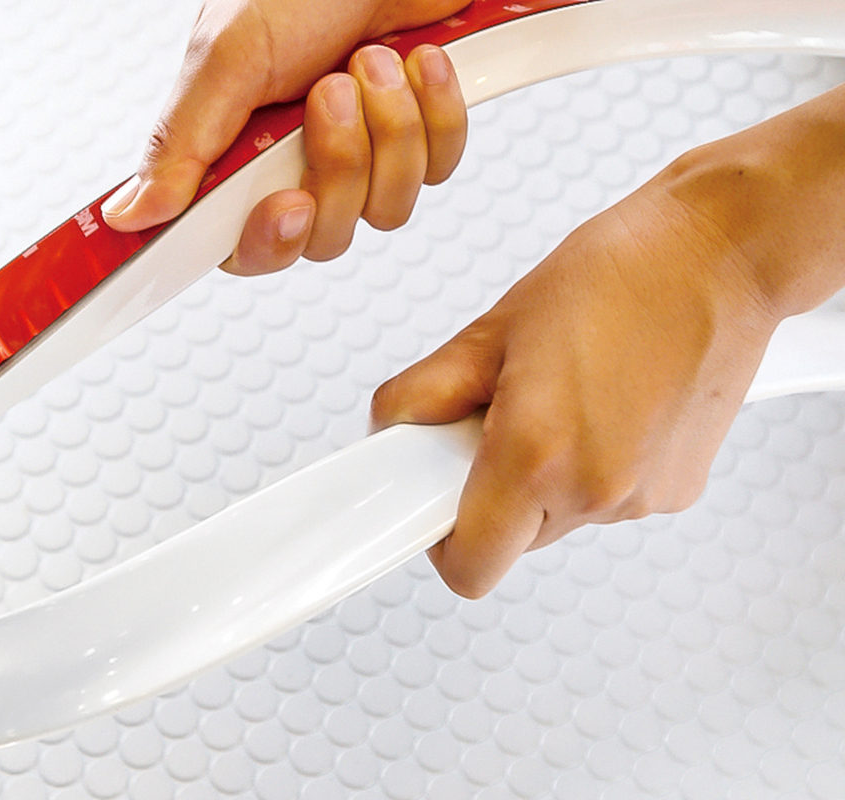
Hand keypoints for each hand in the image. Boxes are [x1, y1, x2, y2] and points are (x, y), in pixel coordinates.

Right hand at [101, 0, 470, 273]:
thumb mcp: (227, 56)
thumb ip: (182, 142)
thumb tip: (132, 214)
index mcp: (237, 155)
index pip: (241, 246)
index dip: (268, 240)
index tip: (287, 202)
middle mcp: (296, 166)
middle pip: (322, 237)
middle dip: (339, 164)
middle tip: (331, 92)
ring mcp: (361, 159)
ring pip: (386, 209)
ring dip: (391, 131)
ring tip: (375, 59)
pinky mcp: (418, 143)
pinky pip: (438, 168)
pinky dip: (436, 113)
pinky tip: (420, 60)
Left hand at [370, 158, 781, 597]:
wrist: (724, 253)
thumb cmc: (623, 273)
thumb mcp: (496, 326)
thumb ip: (429, 392)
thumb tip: (395, 425)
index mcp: (538, 456)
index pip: (469, 566)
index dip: (438, 538)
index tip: (428, 503)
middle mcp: (595, 491)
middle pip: (509, 539)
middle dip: (488, 490)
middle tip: (498, 417)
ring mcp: (642, 498)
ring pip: (556, 517)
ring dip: (542, 474)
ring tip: (563, 393)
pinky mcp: (677, 491)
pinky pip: (604, 498)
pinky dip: (591, 465)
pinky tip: (606, 402)